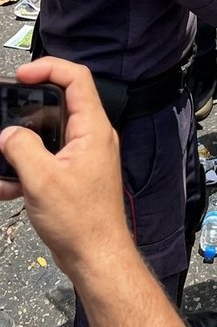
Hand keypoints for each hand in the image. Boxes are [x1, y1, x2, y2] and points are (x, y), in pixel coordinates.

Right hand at [0, 58, 127, 280]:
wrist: (96, 258)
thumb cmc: (80, 220)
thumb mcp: (42, 180)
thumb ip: (21, 148)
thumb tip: (8, 133)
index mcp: (92, 128)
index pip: (76, 78)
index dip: (48, 67)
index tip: (22, 76)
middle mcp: (91, 136)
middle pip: (59, 104)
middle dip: (27, 108)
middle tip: (5, 110)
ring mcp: (83, 155)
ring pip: (48, 134)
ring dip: (22, 143)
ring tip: (1, 154)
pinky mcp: (73, 174)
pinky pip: (47, 158)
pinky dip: (26, 166)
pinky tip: (6, 184)